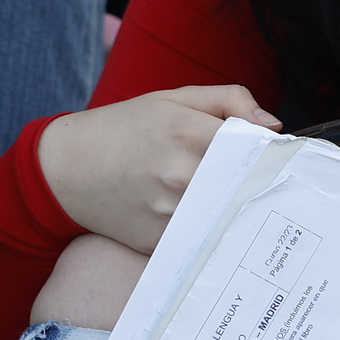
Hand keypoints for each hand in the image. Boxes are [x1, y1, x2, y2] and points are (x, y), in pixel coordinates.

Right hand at [35, 85, 280, 253]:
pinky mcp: (157, 240)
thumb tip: (272, 126)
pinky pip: (201, 240)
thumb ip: (228, 100)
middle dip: (257, 185)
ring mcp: (168, 212)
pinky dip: (208, 231)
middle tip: (262, 185)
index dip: (271, 154)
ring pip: (227, 216)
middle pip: (248, 186)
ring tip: (230, 202)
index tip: (276, 159)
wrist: (64, 168)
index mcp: (188, 132)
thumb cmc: (122, 129)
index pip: (256, 148)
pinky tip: (203, 221)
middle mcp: (180, 174)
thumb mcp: (172, 99)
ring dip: (235, 211)